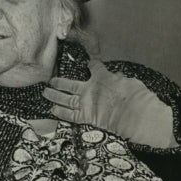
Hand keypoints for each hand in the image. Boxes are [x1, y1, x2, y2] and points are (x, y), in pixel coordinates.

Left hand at [43, 60, 177, 147]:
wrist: (132, 112)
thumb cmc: (135, 96)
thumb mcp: (130, 82)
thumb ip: (120, 80)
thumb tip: (117, 78)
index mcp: (102, 77)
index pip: (95, 67)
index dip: (92, 65)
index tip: (90, 64)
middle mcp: (90, 88)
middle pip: (70, 84)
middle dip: (60, 82)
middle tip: (52, 80)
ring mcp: (85, 102)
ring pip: (64, 98)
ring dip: (53, 95)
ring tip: (45, 92)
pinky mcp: (85, 116)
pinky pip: (69, 115)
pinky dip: (60, 112)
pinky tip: (52, 110)